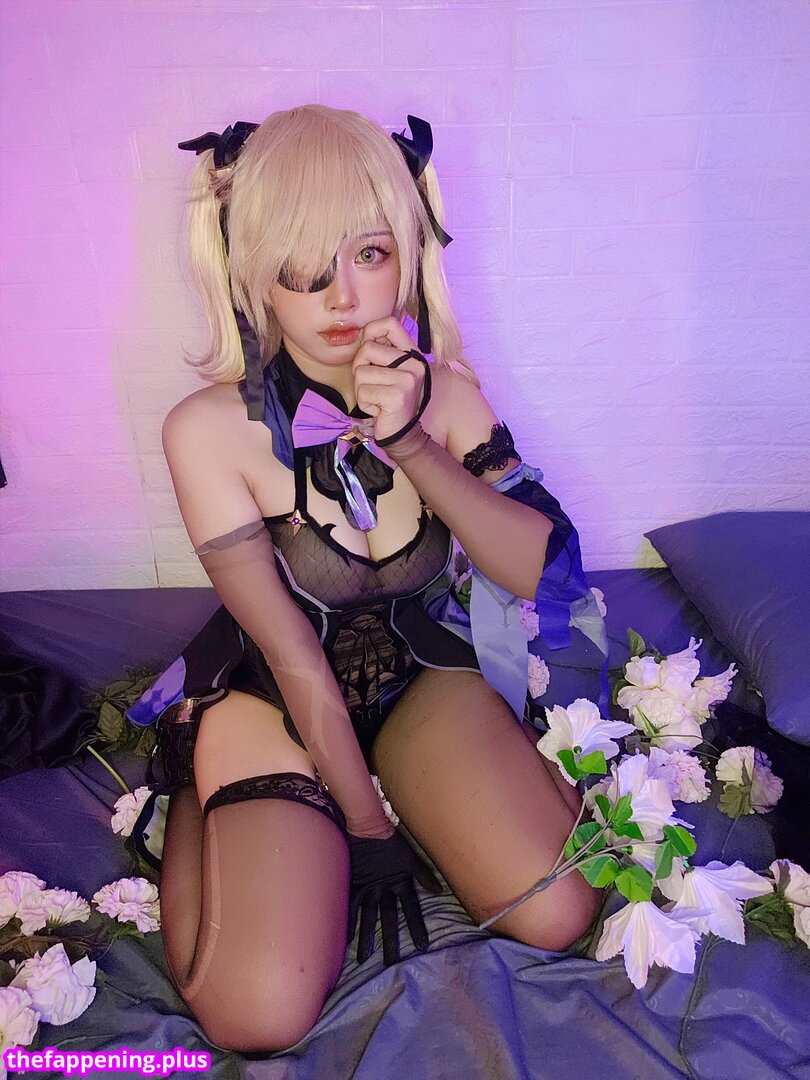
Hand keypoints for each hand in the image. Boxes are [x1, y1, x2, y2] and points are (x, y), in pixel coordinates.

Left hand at [347, 826, 442, 965]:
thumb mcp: (410, 857)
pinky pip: (351, 906)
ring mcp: (370, 889)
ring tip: (364, 959)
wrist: (367, 826)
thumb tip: (439, 890)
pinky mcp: (356, 885)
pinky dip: (349, 921)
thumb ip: (424, 874)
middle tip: (390, 963)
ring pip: (369, 918)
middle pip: (388, 919)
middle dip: (389, 940)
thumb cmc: (390, 841)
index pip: (411, 910)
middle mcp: (386, 891)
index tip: (423, 946)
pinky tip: (345, 938)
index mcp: (401, 884)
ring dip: (367, 937)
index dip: (416, 927)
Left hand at [353, 316, 427, 443]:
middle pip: (367, 348)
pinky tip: (378, 408)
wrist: (402, 433)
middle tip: (372, 384)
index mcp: (412, 355)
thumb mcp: (390, 372)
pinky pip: (362, 391)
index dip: (371, 330)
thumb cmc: (390, 401)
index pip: (390, 324)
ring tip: (376, 398)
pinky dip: (364, 403)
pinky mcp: (397, 396)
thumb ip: (381, 352)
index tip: (367, 347)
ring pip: (361, 372)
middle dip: (360, 368)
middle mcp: (414, 364)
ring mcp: (407, 379)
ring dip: (361, 389)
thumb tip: (363, 334)